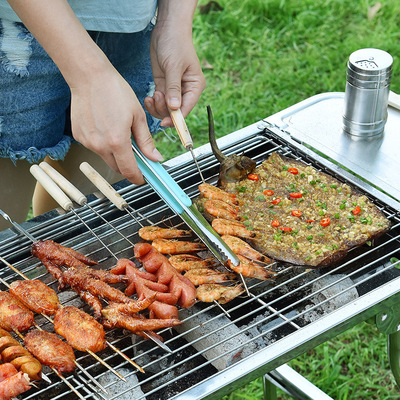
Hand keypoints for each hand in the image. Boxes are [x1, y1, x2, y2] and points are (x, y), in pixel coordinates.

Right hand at [6, 0, 163, 184]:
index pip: (129, 171)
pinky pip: (95, 147)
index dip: (137, 177)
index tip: (143, 177)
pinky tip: (106, 127)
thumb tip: (154, 158)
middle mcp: (100, 145)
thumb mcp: (138, 116)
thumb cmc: (115, 91)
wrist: (88, 76)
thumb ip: (146, 141)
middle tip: (137, 157)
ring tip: (120, 133)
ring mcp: (87, 142)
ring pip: (105, 157)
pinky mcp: (79, 136)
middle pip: (117, 167)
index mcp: (117, 141)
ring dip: (115, 153)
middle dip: (128, 166)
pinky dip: (103, 144)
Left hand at [144, 3, 205, 124]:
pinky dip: (153, 103)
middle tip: (156, 98)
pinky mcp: (164, 86)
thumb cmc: (175, 43)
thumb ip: (173, 88)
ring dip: (157, 107)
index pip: (186, 109)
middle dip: (164, 110)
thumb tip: (174, 108)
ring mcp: (174, 90)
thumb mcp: (173, 66)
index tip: (164, 122)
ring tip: (152, 96)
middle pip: (176, 112)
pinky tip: (149, 97)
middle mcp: (185, 91)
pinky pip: (159, 102)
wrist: (167, 28)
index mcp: (194, 87)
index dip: (176, 118)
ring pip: (166, 109)